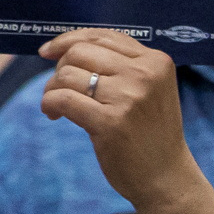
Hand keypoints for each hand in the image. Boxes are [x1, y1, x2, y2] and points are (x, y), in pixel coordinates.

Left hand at [38, 29, 213, 213]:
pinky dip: (49, 104)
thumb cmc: (149, 131)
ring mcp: (129, 98)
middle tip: (59, 90)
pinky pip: (62, 98)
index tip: (47, 52)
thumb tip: (61, 47)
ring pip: (66, 75)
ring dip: (52, 89)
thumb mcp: (147, 88)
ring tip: (57, 107)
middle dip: (59, 69)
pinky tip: (54, 115)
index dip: (68, 41)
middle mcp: (145, 74)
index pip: (101, 36)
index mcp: (156, 61)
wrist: (166, 176)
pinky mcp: (110, 123)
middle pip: (79, 52)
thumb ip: (117, 64)